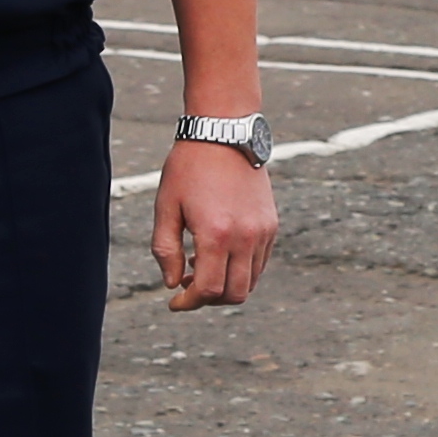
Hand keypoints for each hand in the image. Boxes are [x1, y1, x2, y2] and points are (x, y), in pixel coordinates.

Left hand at [154, 140, 276, 311]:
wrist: (224, 132)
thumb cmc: (189, 167)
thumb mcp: (166, 207)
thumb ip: (166, 250)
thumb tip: (172, 284)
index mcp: (215, 234)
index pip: (208, 290)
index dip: (189, 303)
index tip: (174, 301)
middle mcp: (245, 237)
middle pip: (234, 294)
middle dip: (209, 299)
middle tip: (188, 287)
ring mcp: (262, 232)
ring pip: (250, 282)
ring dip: (226, 284)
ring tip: (202, 266)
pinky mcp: (271, 224)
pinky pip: (260, 262)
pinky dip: (241, 269)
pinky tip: (219, 252)